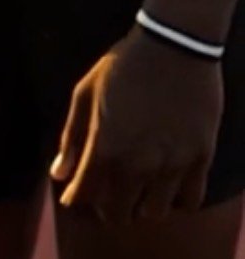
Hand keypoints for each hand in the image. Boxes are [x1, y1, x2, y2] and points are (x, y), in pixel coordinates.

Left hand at [51, 27, 225, 221]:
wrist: (175, 43)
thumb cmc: (124, 65)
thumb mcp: (85, 94)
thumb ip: (71, 139)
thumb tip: (58, 174)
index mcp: (105, 149)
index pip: (84, 197)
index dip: (77, 198)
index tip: (78, 193)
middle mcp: (138, 165)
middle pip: (118, 214)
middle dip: (108, 207)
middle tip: (109, 191)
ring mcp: (172, 164)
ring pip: (154, 213)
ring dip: (143, 206)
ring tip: (141, 188)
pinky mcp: (201, 158)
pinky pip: (190, 200)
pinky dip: (178, 198)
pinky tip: (169, 183)